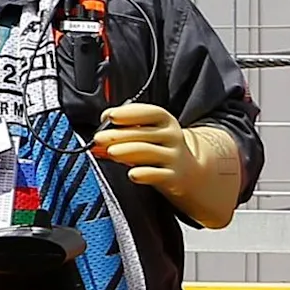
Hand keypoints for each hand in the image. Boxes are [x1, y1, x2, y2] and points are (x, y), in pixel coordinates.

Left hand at [91, 101, 242, 227]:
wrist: (191, 175)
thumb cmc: (161, 150)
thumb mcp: (150, 134)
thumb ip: (127, 129)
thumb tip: (103, 127)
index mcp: (166, 122)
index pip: (151, 113)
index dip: (130, 113)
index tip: (111, 116)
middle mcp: (173, 137)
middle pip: (144, 133)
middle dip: (119, 135)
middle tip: (99, 138)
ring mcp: (174, 157)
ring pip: (149, 152)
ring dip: (128, 151)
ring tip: (111, 152)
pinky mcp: (174, 177)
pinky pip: (158, 175)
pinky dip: (145, 174)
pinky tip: (132, 174)